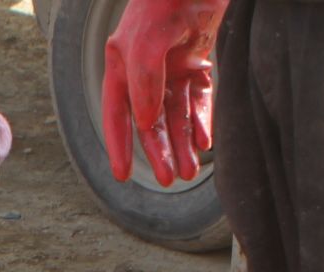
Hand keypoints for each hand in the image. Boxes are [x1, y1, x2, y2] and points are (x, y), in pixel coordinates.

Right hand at [103, 0, 225, 185]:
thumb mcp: (147, 41)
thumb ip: (144, 82)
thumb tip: (147, 122)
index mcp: (122, 64)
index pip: (118, 113)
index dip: (120, 145)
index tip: (123, 175)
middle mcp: (145, 69)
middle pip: (150, 120)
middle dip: (160, 151)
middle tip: (169, 179)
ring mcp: (173, 64)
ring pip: (176, 113)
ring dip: (183, 141)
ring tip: (189, 170)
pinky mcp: (198, 57)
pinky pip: (199, 96)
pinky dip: (202, 118)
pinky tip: (205, 140)